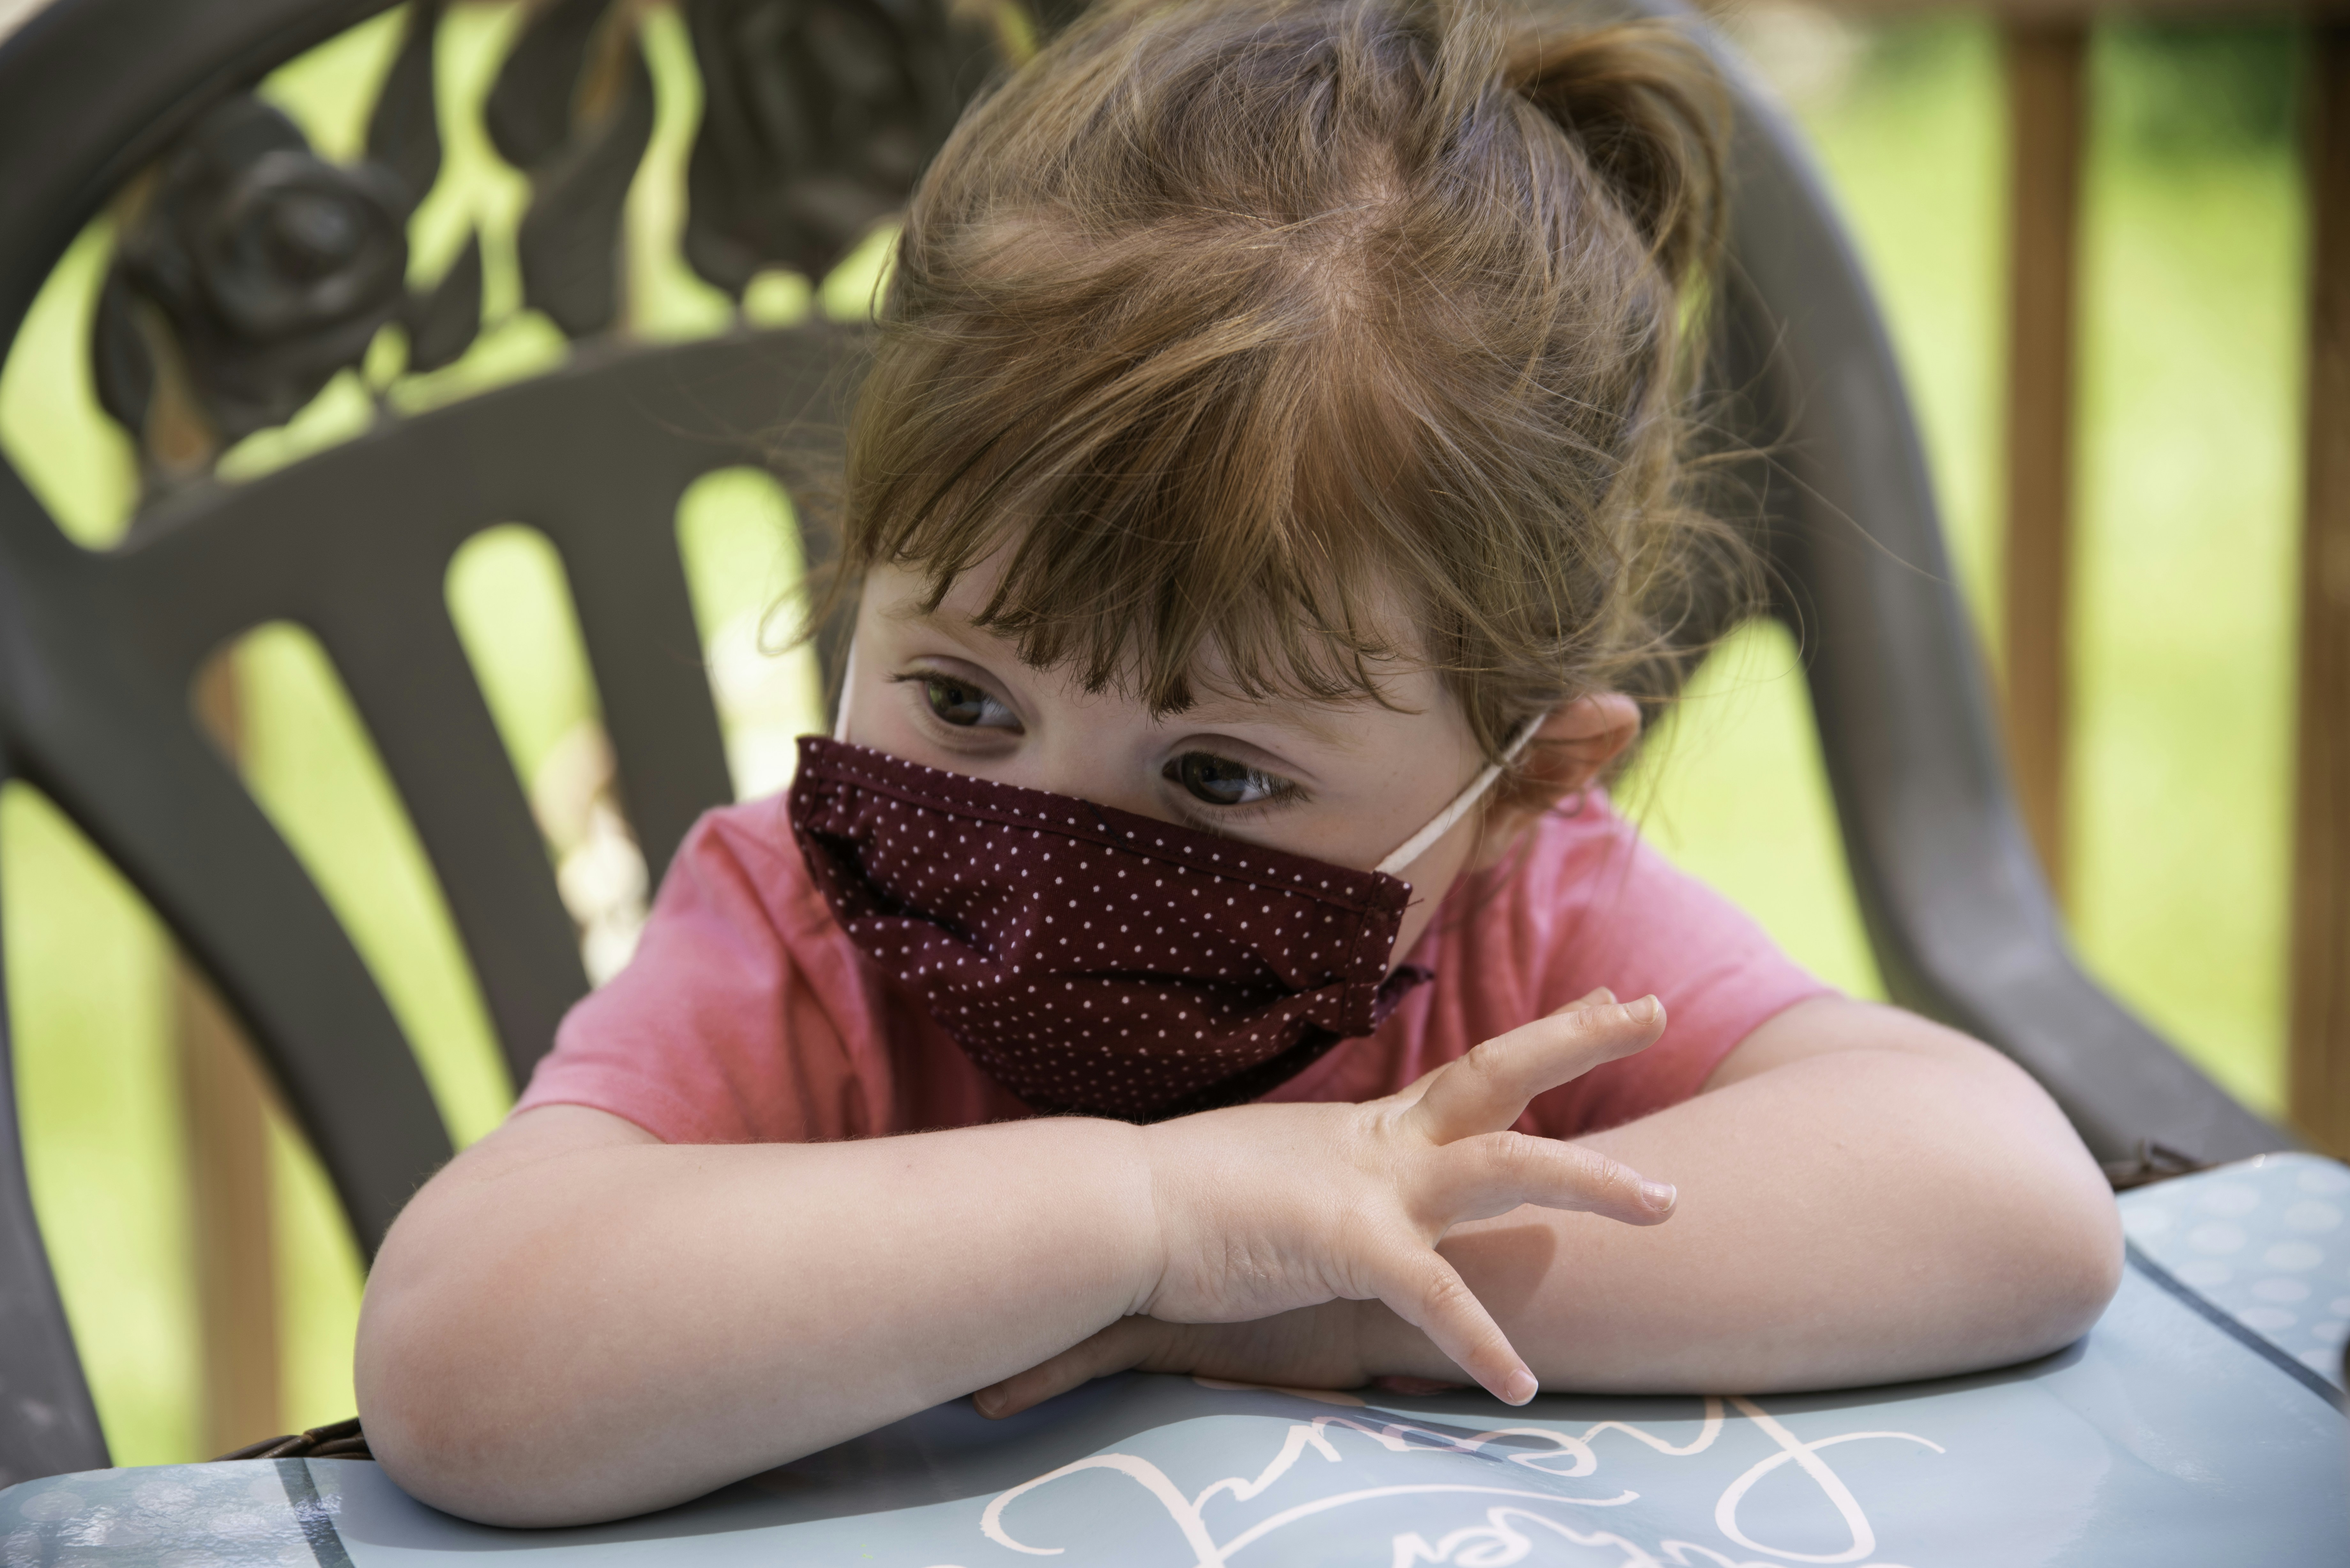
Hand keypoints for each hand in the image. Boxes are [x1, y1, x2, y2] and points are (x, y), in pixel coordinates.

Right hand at [999, 991, 1676, 1412]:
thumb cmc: (1181, 1202)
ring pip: (1505, 1168)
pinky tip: (1518, 1385)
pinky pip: (1435, 1298)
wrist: (1116, 1211)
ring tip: (1668, 1203)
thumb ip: (1327, 1183)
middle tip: (1655, 1012)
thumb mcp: (1277, 1177)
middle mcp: (1380, 1145)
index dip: (1546, 1035)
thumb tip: (1335, 1199)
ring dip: (1591, 1183)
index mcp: (1366, 1131)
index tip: (1606, 1003)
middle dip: (1582, 1043)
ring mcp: (1369, 1190)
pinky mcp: (1346, 1247)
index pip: (1473, 1072)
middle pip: (1500, 1077)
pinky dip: (1479, 1344)